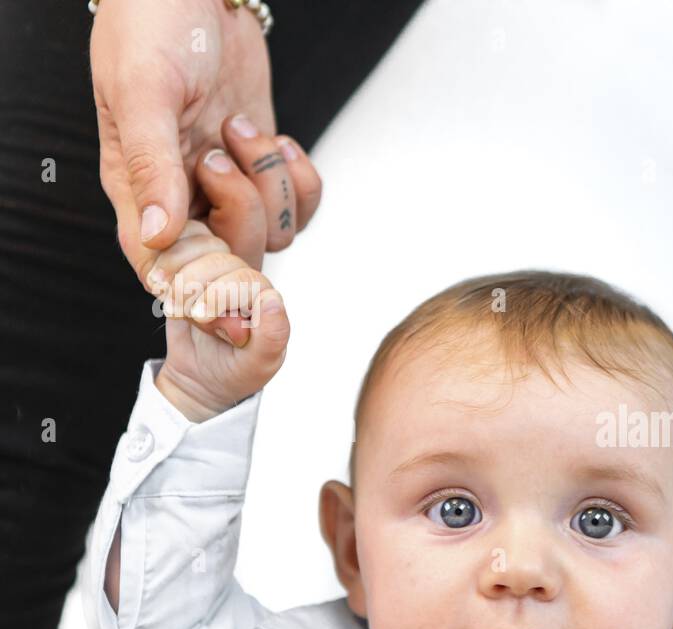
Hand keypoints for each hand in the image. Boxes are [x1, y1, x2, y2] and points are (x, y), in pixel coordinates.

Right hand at [90, 0, 320, 288]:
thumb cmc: (155, 26)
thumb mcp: (145, 90)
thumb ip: (151, 166)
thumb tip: (158, 237)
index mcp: (137, 188)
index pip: (166, 268)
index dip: (201, 299)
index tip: (235, 320)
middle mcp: (182, 196)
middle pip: (231, 257)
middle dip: (242, 214)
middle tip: (223, 153)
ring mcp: (225, 183)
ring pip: (270, 233)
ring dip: (270, 185)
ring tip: (240, 126)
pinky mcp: (262, 167)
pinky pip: (296, 208)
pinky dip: (300, 182)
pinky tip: (280, 140)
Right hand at [151, 218, 289, 422]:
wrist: (199, 378)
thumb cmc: (234, 373)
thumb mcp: (256, 365)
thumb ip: (271, 337)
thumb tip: (273, 300)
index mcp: (266, 298)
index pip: (245, 278)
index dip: (219, 294)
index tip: (200, 318)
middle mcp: (243, 278)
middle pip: (218, 257)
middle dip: (193, 285)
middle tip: (180, 313)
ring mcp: (215, 268)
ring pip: (195, 244)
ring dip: (175, 273)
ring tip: (168, 303)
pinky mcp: (187, 264)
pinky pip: (173, 245)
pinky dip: (160, 263)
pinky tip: (157, 286)